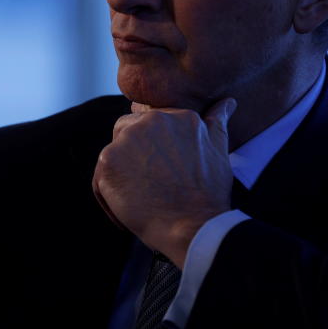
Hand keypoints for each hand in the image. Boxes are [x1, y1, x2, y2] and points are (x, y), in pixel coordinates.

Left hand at [92, 97, 236, 267]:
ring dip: (121, 175)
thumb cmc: (208, 194)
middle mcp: (150, 120)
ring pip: (113, 153)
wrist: (193, 226)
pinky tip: (127, 212)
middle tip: (148, 186)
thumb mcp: (219, 150)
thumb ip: (218, 122)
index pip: (149, 121)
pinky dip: (109, 196)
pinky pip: (100, 177)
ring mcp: (127, 139)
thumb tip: (228, 102)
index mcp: (177, 115)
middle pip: (126, 130)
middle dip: (133, 157)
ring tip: (139, 200)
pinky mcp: (107, 161)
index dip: (151, 148)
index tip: (160, 170)